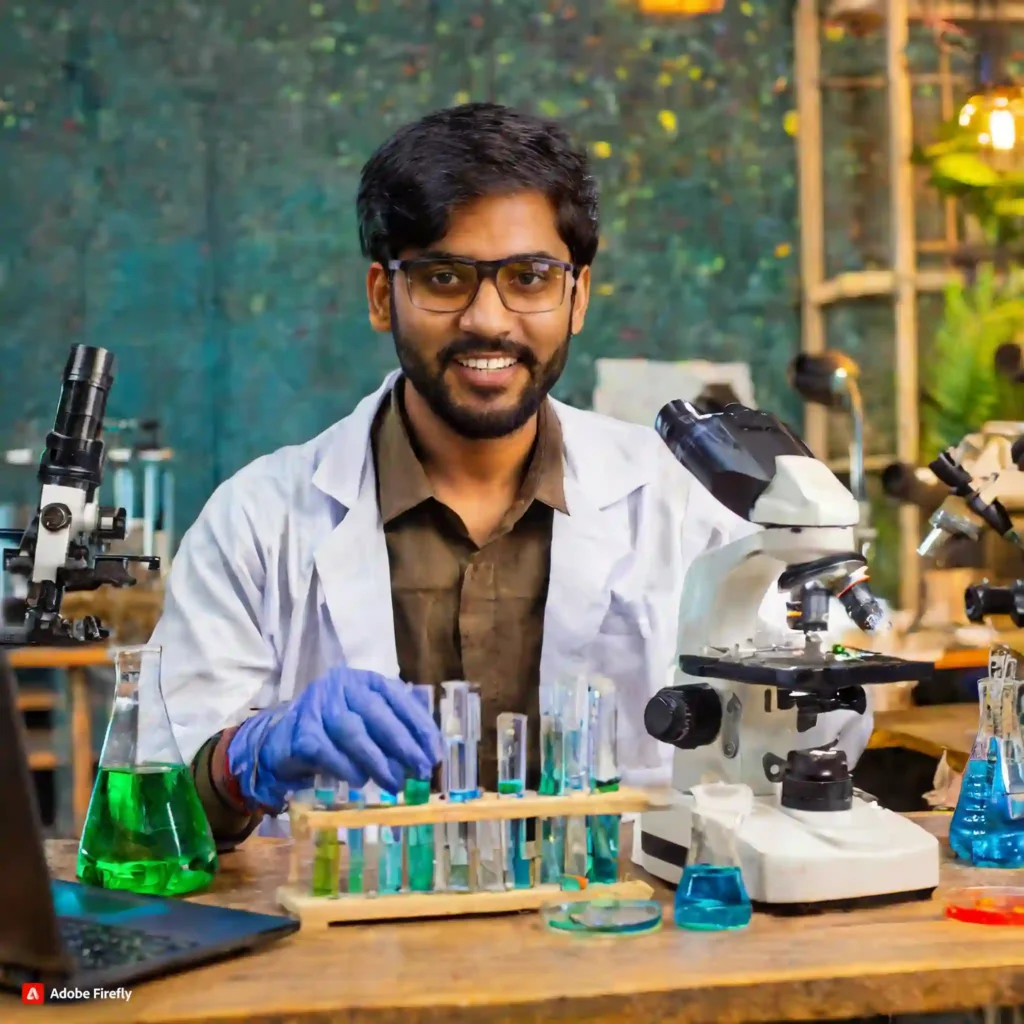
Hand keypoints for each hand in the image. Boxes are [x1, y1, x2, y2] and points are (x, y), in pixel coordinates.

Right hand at [227, 668, 441, 812]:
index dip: (419, 725)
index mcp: (363, 680)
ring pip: (352, 732)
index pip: (397, 697)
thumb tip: (429, 753)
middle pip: (376, 713)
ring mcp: (317, 706)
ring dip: (377, 761)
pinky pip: (328, 752)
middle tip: (420, 771)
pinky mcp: (301, 731)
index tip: (435, 751)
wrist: (286, 740)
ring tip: (394, 783)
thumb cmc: (337, 731)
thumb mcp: (368, 722)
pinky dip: (347, 768)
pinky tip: (359, 781)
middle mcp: (340, 686)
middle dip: (403, 744)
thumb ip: (396, 730)